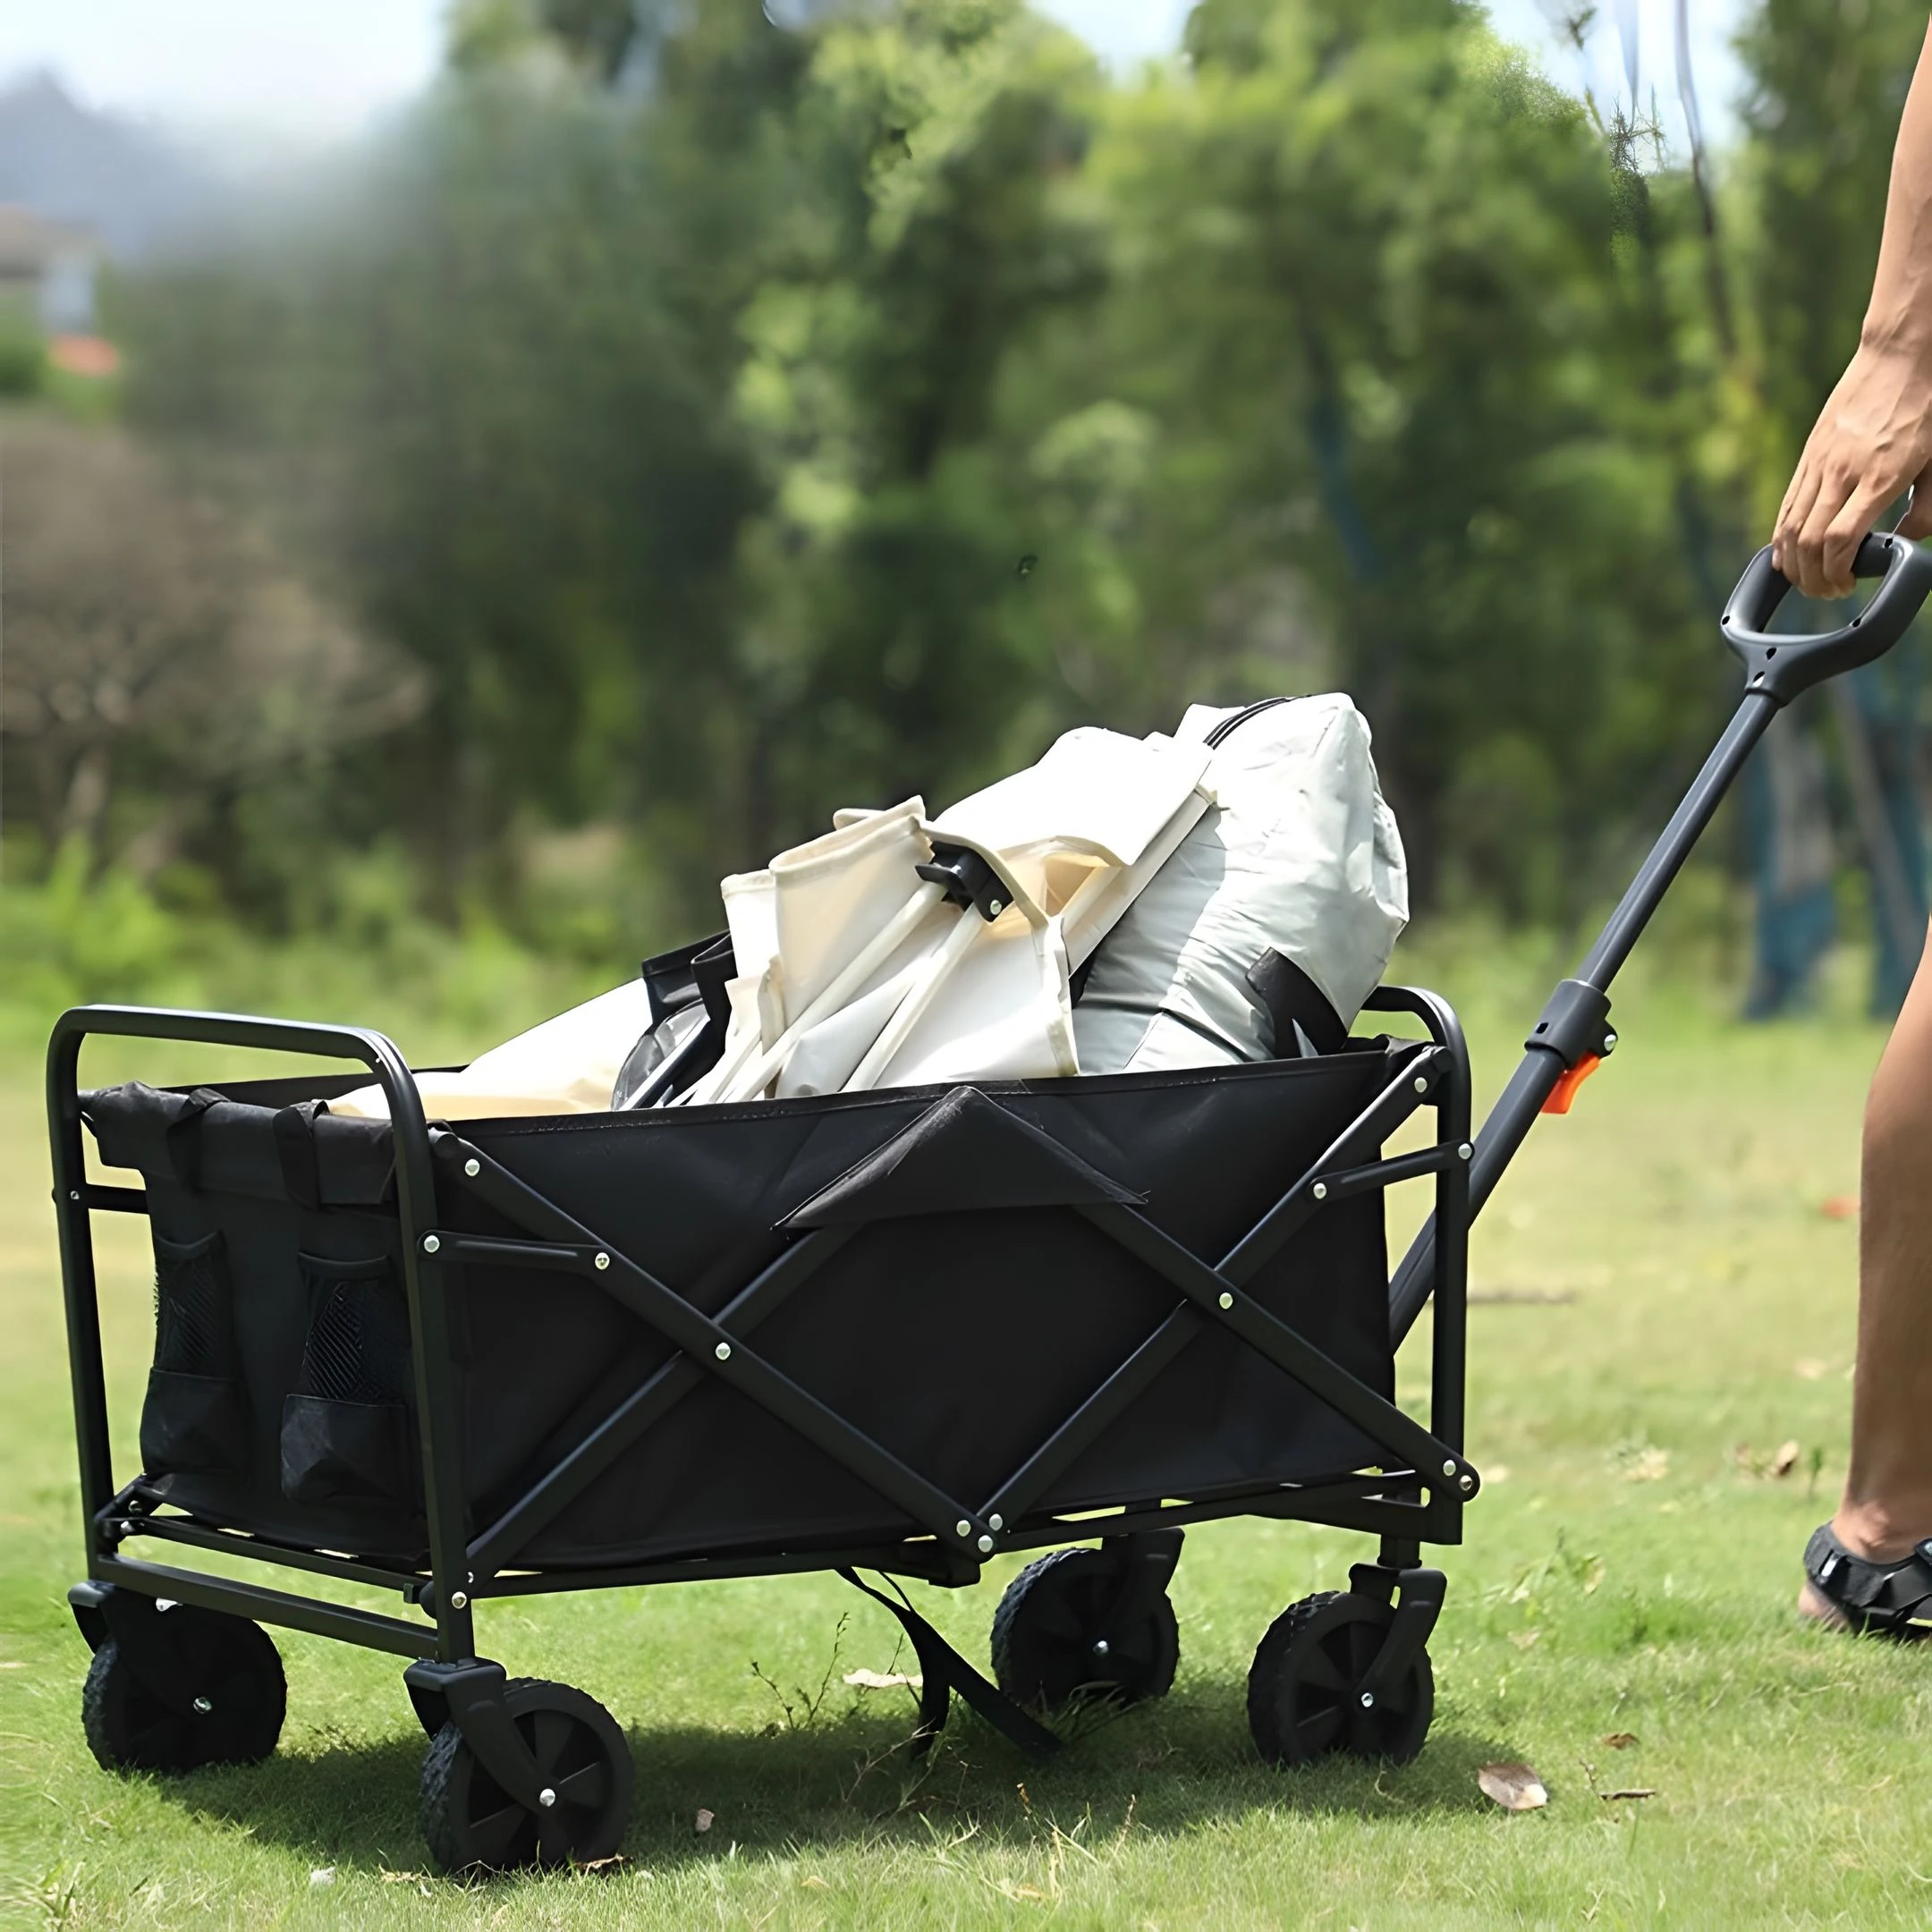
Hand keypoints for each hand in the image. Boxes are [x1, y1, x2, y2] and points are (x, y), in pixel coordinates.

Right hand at [1772, 338, 1931, 597]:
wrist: (1901, 353)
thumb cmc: (1928, 404)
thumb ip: (1926, 510)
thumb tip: (1900, 544)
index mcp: (1881, 476)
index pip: (1840, 539)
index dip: (1836, 572)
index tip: (1847, 584)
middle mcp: (1843, 472)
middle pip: (1808, 541)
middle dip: (1812, 577)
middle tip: (1827, 591)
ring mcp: (1820, 462)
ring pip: (1789, 527)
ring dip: (1793, 563)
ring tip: (1807, 579)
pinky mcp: (1810, 455)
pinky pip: (1787, 505)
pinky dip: (1782, 537)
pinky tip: (1788, 553)